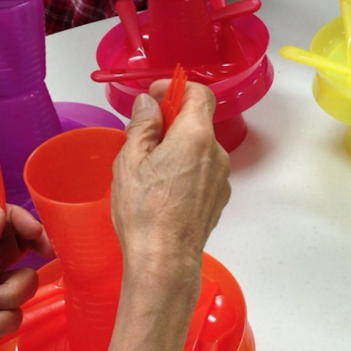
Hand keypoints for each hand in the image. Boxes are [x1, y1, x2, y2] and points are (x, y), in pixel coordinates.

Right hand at [95, 81, 231, 350]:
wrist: (164, 262)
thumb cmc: (144, 212)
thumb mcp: (130, 161)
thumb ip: (142, 125)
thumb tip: (149, 104)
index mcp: (196, 137)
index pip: (200, 94)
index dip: (177, 89)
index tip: (155, 96)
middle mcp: (216, 154)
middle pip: (198, 123)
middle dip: (172, 122)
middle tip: (142, 136)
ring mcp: (221, 179)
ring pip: (199, 150)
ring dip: (178, 149)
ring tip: (148, 169)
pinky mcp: (218, 200)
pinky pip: (202, 173)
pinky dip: (185, 171)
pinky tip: (162, 191)